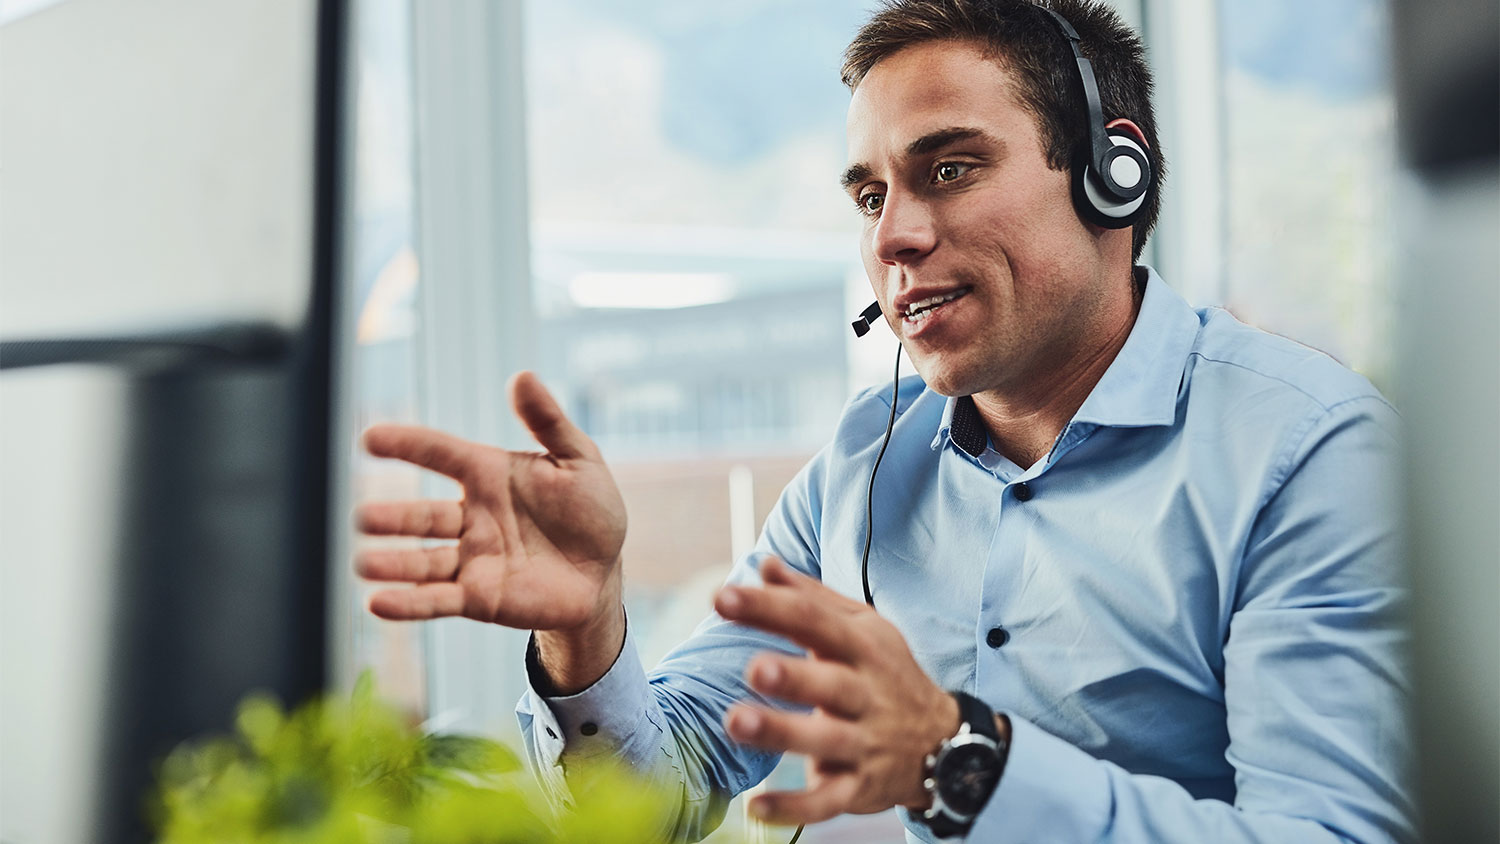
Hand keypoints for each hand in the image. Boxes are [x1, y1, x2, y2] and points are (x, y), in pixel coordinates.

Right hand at [355, 372, 625, 634]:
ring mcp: (473, 559)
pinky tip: (377, 604)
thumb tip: (523, 376)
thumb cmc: (592, 511)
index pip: (441, 455)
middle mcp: (472, 517)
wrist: (604, 573)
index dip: (408, 445)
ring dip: (392, 563)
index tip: (371, 439)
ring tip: (362, 564)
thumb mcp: (579, 459)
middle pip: (423, 516)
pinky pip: (439, 599)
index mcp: (490, 476)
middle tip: (362, 518)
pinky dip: (409, 603)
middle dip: (392, 518)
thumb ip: (548, 422)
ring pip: (424, 560)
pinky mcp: (480, 598)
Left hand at [713, 557, 960, 825]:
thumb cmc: (886, 674)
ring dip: (781, 733)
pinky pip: (827, 801)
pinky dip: (794, 810)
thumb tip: (763, 566)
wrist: (945, 742)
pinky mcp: (860, 788)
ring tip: (735, 723)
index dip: (769, 608)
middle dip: (793, 676)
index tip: (722, 597)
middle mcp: (867, 693)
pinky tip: (756, 810)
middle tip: (753, 668)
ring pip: (825, 740)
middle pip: (830, 683)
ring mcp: (866, 743)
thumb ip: (810, 598)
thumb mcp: (862, 629)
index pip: (814, 621)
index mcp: (863, 647)